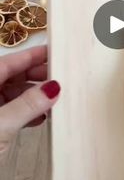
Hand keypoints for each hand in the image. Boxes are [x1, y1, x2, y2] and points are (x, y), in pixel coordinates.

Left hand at [0, 46, 59, 160]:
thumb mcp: (0, 127)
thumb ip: (27, 106)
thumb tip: (53, 87)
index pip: (8, 63)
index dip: (32, 56)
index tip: (54, 52)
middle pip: (11, 77)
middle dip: (36, 77)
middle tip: (61, 79)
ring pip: (13, 95)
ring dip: (34, 97)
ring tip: (55, 99)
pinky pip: (11, 112)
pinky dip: (26, 113)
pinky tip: (41, 118)